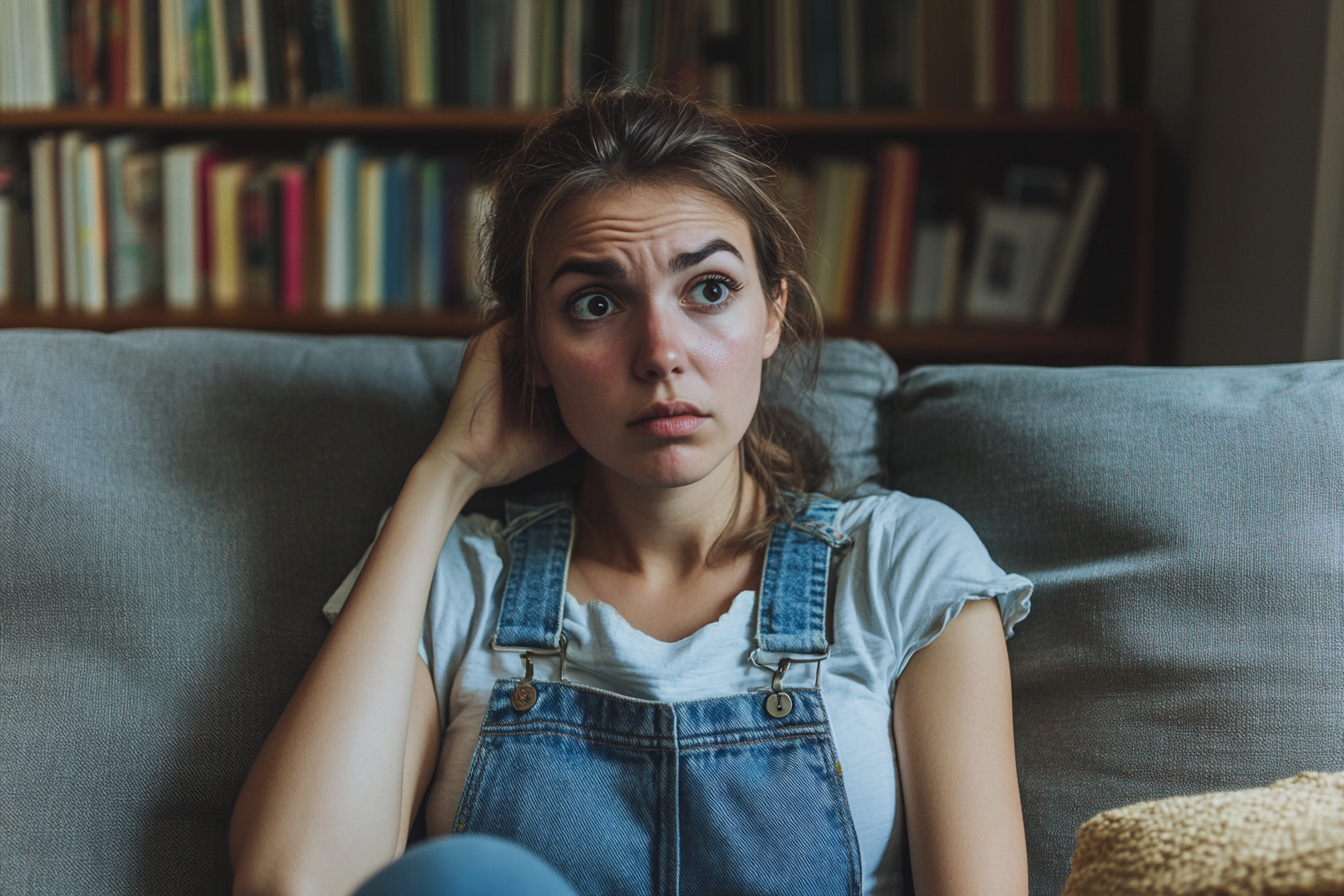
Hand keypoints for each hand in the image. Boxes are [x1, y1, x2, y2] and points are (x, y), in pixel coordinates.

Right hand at [423, 320, 576, 489]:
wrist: (472, 463)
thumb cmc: (511, 454)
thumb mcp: (557, 435)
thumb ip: (577, 416)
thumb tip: (610, 415)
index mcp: (516, 370)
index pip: (553, 346)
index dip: (576, 358)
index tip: (591, 383)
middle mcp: (503, 353)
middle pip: (546, 332)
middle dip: (570, 348)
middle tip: (586, 374)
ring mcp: (493, 346)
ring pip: (535, 327)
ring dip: (554, 348)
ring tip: (562, 380)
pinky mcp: (486, 345)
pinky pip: (520, 327)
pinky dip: (538, 349)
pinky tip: (544, 381)